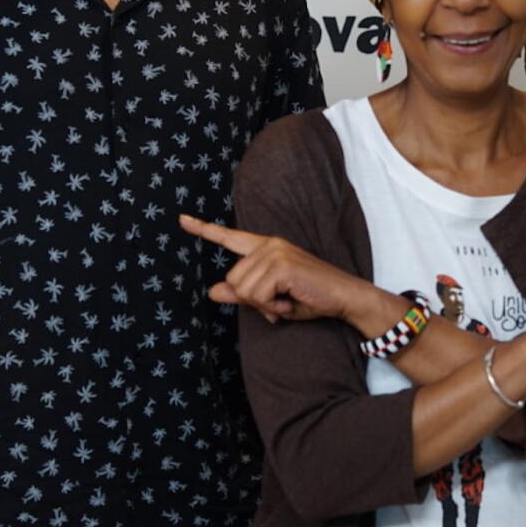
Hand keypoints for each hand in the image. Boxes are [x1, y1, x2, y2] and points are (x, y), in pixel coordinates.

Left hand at [178, 214, 370, 322]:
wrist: (343, 298)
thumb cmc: (310, 298)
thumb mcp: (271, 299)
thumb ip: (242, 293)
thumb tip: (212, 291)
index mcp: (265, 248)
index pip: (230, 237)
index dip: (203, 230)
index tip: (181, 220)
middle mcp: (269, 245)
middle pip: (233, 278)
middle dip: (252, 299)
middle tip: (278, 301)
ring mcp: (275, 252)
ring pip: (243, 289)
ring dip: (263, 304)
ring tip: (286, 301)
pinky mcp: (282, 265)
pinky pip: (257, 295)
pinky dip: (272, 306)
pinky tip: (290, 301)